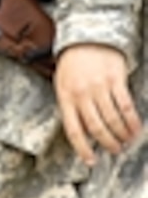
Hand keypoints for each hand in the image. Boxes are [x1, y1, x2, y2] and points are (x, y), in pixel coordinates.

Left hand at [55, 44, 141, 165]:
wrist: (86, 36)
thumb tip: (82, 131)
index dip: (82, 148)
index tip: (91, 161)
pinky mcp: (115, 80)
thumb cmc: (73, 64)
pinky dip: (132, 122)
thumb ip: (70, 105)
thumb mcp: (62, 84)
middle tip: (115, 150)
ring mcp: (98, 87)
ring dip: (122, 135)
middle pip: (96, 128)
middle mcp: (81, 94)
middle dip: (107, 143)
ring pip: (113, 120)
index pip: (73, 129)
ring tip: (127, 141)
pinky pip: (126, 107)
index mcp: (65, 97)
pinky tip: (136, 128)